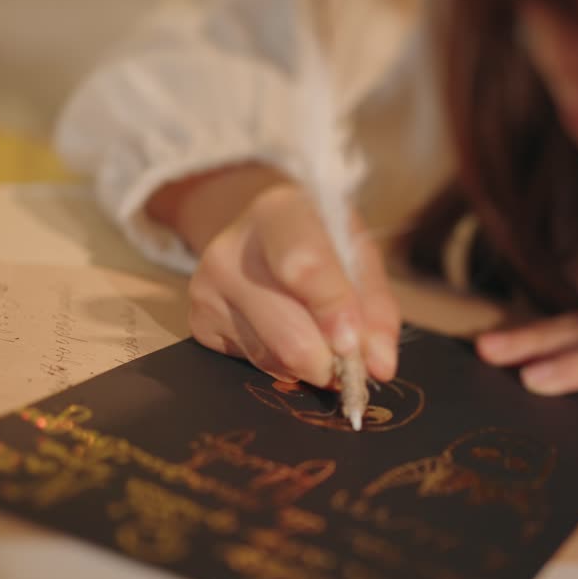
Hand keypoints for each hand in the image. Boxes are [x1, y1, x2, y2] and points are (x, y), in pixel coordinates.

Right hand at [187, 183, 400, 385]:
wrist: (260, 231)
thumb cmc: (319, 239)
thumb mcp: (357, 254)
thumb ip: (374, 307)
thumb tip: (379, 366)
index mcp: (278, 212)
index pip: (303, 266)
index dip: (332, 309)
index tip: (354, 344)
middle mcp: (230, 250)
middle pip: (289, 335)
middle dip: (332, 361)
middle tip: (354, 365)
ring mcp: (206, 289)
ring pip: (275, 359)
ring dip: (311, 362)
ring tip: (320, 336)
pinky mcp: (198, 324)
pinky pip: (256, 365)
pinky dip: (283, 362)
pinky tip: (285, 330)